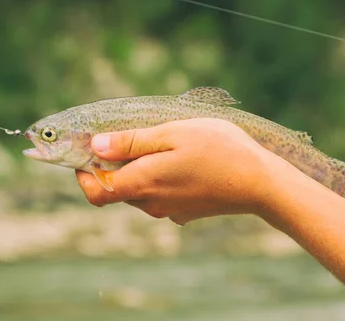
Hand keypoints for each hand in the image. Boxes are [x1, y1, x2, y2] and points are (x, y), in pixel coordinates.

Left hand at [75, 118, 294, 225]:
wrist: (261, 183)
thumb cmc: (218, 150)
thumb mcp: (172, 134)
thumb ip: (131, 142)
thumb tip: (96, 146)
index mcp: (143, 183)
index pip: (96, 191)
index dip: (83, 173)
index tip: (87, 151)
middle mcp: (152, 203)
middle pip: (115, 189)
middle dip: (111, 165)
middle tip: (124, 136)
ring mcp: (170, 210)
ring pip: (138, 192)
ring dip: (136, 170)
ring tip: (158, 143)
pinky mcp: (185, 211)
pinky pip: (159, 195)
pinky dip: (157, 178)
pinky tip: (179, 159)